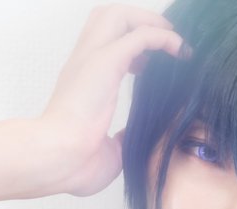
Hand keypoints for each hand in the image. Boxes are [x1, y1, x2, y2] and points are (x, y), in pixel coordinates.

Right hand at [36, 3, 189, 197]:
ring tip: (174, 42)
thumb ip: (119, 139)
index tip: (149, 65)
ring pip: (122, 15)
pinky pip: (140, 36)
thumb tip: (130, 139)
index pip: (104, 42)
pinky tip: (180, 50)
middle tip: (166, 44)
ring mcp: (93, 58)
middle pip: (110, 17)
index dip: (128, 45)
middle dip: (141, 21)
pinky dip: (163, 37)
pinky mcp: (105, 62)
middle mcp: (85, 62)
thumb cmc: (74, 165)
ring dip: (151, 23)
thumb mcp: (107, 151)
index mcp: (83, 80)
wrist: (57, 160)